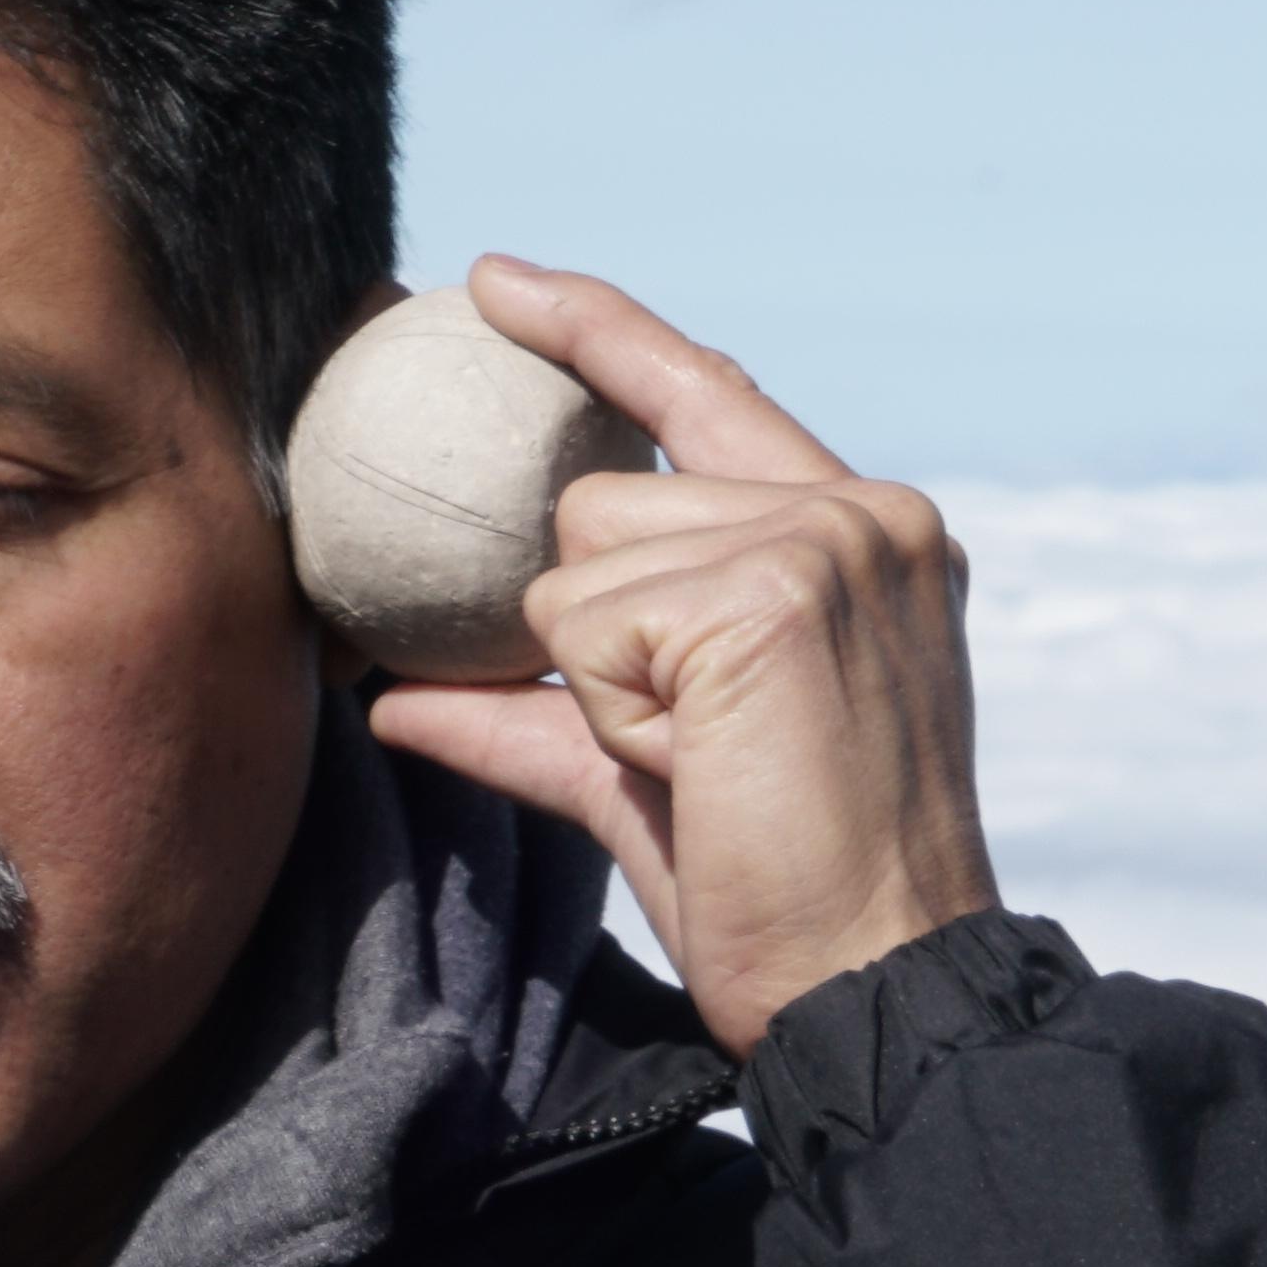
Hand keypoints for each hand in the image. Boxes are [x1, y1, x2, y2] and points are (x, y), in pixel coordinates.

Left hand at [358, 256, 1000, 1054]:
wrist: (874, 984)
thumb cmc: (786, 893)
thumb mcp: (650, 779)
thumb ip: (538, 713)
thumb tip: (391, 699)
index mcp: (862, 535)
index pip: (704, 395)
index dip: (596, 333)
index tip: (492, 282)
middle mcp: (860, 512)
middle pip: (604, 506)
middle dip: (608, 637)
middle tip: (708, 755)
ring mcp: (822, 539)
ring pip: (581, 562)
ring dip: (610, 684)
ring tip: (717, 765)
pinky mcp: (770, 590)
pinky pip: (584, 627)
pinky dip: (614, 715)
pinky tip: (710, 768)